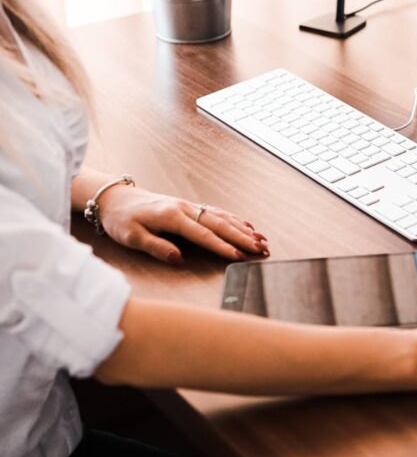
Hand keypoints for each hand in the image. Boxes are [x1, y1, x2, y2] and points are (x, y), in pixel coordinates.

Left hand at [97, 186, 268, 263]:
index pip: (203, 234)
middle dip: (243, 237)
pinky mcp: (190, 206)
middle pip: (220, 224)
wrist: (115, 197)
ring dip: (243, 228)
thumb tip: (179, 259)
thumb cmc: (121, 219)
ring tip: (262, 240)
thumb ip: (156, 247)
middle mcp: (185, 209)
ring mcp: (189, 206)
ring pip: (222, 217)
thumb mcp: (131, 237)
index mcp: (172, 217)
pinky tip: (247, 225)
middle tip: (261, 248)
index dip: (222, 246)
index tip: (239, 256)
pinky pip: (217, 212)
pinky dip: (235, 219)